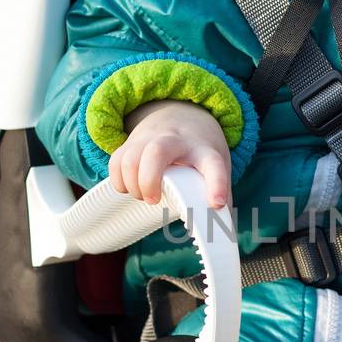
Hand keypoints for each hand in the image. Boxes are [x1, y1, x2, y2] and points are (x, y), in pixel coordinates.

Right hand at [107, 100, 232, 207]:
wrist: (182, 111)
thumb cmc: (200, 148)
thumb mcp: (217, 163)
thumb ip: (222, 194)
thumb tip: (225, 231)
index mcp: (204, 150)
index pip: (213, 164)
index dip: (216, 185)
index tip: (216, 204)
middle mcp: (177, 140)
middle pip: (157, 152)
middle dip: (150, 180)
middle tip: (154, 201)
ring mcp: (151, 138)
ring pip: (131, 158)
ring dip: (133, 184)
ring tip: (144, 196)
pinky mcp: (132, 141)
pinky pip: (117, 161)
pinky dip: (119, 180)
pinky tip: (129, 188)